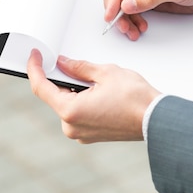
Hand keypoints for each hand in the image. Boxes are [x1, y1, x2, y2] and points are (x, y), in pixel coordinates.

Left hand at [27, 49, 160, 142]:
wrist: (157, 119)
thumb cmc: (136, 98)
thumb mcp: (105, 72)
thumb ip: (79, 67)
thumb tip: (63, 63)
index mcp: (71, 111)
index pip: (41, 88)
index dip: (35, 69)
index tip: (35, 57)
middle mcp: (72, 127)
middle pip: (56, 96)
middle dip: (63, 79)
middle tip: (76, 64)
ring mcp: (82, 134)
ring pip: (69, 105)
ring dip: (76, 90)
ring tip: (98, 81)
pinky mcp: (92, 136)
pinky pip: (80, 114)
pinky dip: (84, 101)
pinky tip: (101, 93)